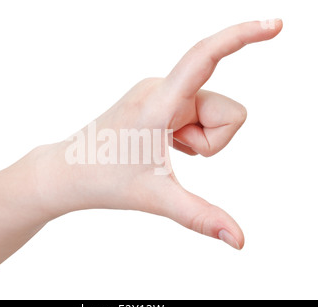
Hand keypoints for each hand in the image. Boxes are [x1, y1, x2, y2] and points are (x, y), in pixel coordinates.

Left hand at [36, 20, 282, 249]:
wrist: (69, 171)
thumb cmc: (104, 179)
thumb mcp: (157, 198)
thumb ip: (201, 217)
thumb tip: (239, 241)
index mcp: (159, 101)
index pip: (206, 56)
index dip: (243, 37)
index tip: (277, 24)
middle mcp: (162, 88)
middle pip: (227, 111)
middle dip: (213, 141)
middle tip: (175, 153)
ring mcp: (160, 93)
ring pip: (213, 115)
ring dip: (199, 140)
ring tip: (165, 150)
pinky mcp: (160, 101)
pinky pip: (198, 115)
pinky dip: (190, 136)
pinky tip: (165, 145)